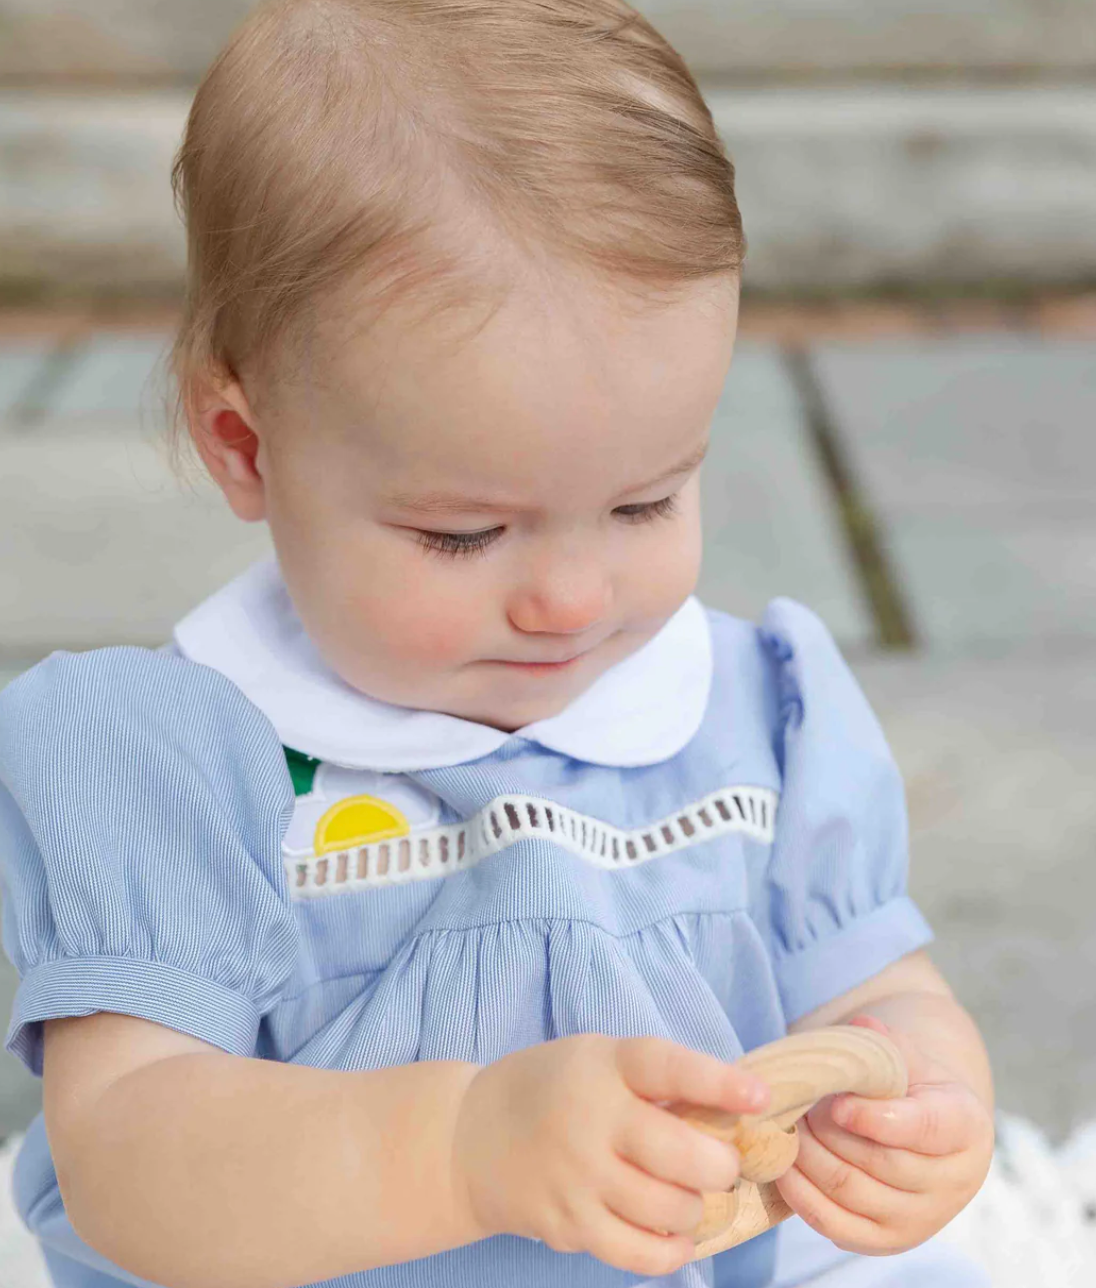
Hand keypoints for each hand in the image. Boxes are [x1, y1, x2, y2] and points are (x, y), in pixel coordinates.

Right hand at [451, 1033, 769, 1277]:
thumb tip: (734, 1110)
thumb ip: (653, 1081)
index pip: (667, 1068)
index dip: (717, 1083)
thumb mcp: (597, 1061)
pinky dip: (673, 1251)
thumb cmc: (553, 1090)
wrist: (470, 1138)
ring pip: (669, 1208)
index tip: (758, 1096)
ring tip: (694, 1198)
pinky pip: (640, 1254)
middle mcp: (590, 1120)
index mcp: (603, 1066)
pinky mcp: (568, 1225)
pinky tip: (676, 1235)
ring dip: (698, 1208)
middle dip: (720, 1165)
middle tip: (723, 1165)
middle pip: (680, 1154)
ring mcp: (577, 1177)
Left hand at [776, 1016, 994, 1254]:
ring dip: (809, 1157)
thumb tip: (862, 1027)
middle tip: (797, 1104)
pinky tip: (782, 1166)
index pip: (924, 1127)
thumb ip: (886, 1043)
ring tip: (787, 1126)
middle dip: (828, 1130)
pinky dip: (802, 1195)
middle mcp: (952, 1182)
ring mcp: (920, 1219)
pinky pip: (836, 1225)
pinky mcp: (887, 1241)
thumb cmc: (914, 1089)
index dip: (876, 1118)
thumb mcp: (910, 1059)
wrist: (929, 1139)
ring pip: (852, 1191)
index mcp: (965, 1127)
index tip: (837, 1104)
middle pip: (880, 1161)